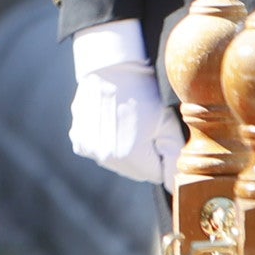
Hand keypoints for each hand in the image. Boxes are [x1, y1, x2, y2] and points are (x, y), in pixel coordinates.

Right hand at [67, 18, 185, 183]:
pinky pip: (98, 151)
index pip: (158, 174)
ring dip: (125, 151)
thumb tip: (175, 188)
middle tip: (146, 126)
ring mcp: (89, 149)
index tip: (160, 134)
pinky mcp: (79, 139)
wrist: (112, 66)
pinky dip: (106, 142)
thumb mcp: (168, 124)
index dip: (163, 156)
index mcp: (131, 157)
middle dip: (145, 157)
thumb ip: (174, 159)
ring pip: (118, 162)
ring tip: (128, 122)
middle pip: (136, 171)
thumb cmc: (145, 93)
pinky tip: (111, 122)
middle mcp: (106, 158)